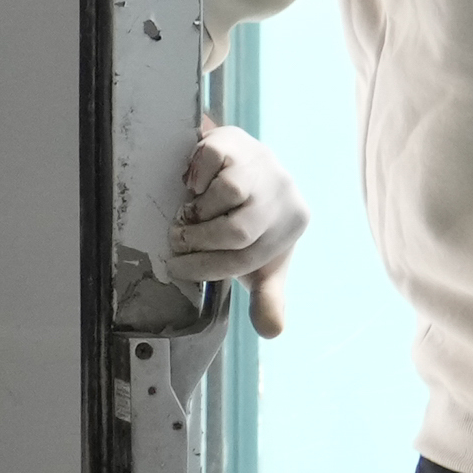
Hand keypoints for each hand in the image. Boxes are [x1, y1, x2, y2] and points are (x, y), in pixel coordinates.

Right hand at [177, 122, 308, 334]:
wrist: (241, 164)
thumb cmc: (250, 219)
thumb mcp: (262, 261)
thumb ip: (268, 298)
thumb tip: (272, 331)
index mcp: (294, 221)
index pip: (248, 257)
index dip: (206, 268)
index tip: (177, 269)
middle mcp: (284, 191)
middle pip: (237, 231)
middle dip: (199, 241)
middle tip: (178, 242)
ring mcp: (261, 162)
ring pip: (226, 195)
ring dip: (196, 210)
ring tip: (188, 214)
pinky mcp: (236, 140)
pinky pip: (210, 162)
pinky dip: (195, 177)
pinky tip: (193, 183)